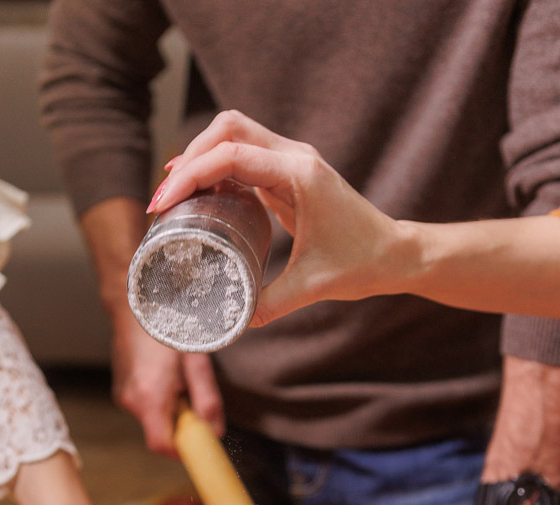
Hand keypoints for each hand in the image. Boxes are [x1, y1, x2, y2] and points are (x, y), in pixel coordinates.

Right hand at [111, 307, 223, 454]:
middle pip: (159, 434)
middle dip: (180, 426)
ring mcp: (123, 396)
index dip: (182, 451)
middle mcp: (131, 400)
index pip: (162, 445)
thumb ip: (207, 399)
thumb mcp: (197, 361)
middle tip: (193, 398)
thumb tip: (216, 432)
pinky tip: (164, 376)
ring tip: (178, 379)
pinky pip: (144, 408)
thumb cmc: (168, 327)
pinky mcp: (121, 391)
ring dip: (170, 411)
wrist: (136, 303)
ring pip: (153, 421)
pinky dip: (159, 402)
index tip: (199, 445)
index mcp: (150, 395)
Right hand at [152, 110, 403, 325]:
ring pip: (234, 134)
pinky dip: (217, 169)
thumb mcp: (311, 288)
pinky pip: (244, 156)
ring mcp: (292, 161)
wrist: (395, 252)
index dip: (191, 175)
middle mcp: (295, 157)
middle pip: (227, 127)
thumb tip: (230, 321)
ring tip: (175, 194)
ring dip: (201, 156)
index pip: (231, 156)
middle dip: (190, 154)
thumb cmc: (362, 263)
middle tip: (166, 196)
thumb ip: (268, 305)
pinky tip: (201, 196)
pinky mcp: (289, 173)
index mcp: (300, 174)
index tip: (164, 203)